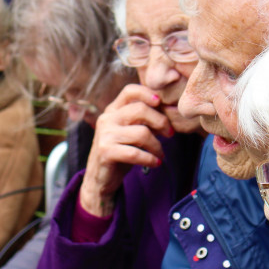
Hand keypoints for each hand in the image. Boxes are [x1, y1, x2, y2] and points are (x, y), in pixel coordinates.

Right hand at [78, 84, 171, 217]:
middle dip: (161, 122)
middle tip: (169, 134)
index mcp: (112, 110)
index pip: (130, 91)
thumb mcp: (131, 132)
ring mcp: (105, 134)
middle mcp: (107, 118)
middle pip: (141, 109)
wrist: (99, 178)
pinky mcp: (106, 151)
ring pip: (142, 133)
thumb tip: (168, 112)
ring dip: (157, 145)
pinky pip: (135, 153)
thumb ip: (144, 121)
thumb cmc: (120, 153)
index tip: (160, 103)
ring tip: (161, 154)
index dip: (147, 93)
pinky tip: (156, 163)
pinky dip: (150, 159)